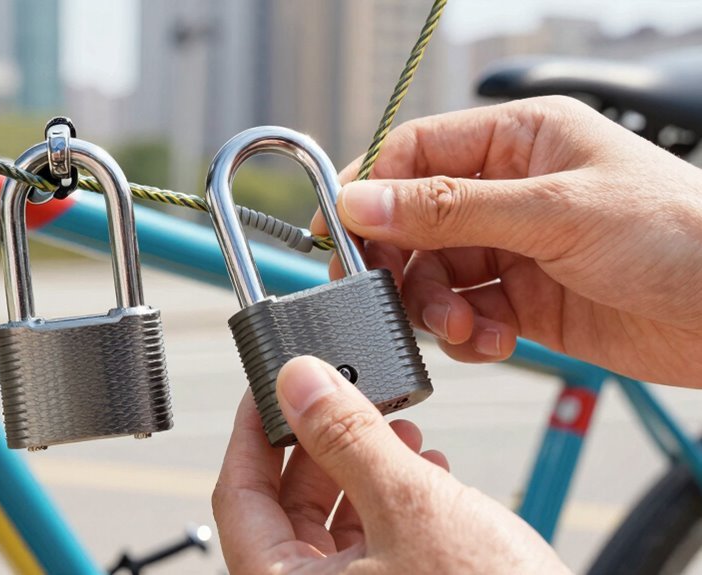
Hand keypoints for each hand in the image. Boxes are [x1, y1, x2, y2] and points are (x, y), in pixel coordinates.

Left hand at [213, 356, 566, 573]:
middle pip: (287, 508)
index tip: (271, 387)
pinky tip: (427, 469)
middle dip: (321, 446)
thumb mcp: (409, 505)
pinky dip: (392, 501)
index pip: (238, 498)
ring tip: (397, 430)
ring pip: (334, 523)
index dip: (251, 433)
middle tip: (343, 398)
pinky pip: (373, 544)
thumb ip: (346, 438)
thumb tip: (297, 382)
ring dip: (363, 468)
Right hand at [313, 96, 701, 386]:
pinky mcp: (526, 301)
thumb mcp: (554, 212)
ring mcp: (516, 248)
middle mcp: (511, 191)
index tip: (341, 233)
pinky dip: (466, 335)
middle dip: (404, 264)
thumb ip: (450, 209)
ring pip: (435, 274)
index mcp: (519, 140)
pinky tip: (494, 340)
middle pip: (415, 223)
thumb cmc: (682, 235)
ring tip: (463, 325)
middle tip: (395, 296)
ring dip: (435, 306)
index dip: (372, 192)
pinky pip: (466, 315)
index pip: (415, 155)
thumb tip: (364, 201)